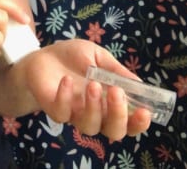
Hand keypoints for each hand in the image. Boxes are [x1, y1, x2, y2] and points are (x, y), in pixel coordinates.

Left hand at [16, 39, 151, 140]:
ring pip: (90, 127)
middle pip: (114, 131)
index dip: (139, 123)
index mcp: (111, 104)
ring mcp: (75, 114)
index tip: (145, 111)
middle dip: (119, 115)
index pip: (130, 123)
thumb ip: (116, 71)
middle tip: (116, 92)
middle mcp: (96, 114)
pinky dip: (66, 98)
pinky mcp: (55, 110)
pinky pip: (62, 114)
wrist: (41, 56)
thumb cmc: (73, 58)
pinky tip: (66, 80)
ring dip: (94, 107)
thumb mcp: (98, 57)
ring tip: (92, 83)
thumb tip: (140, 85)